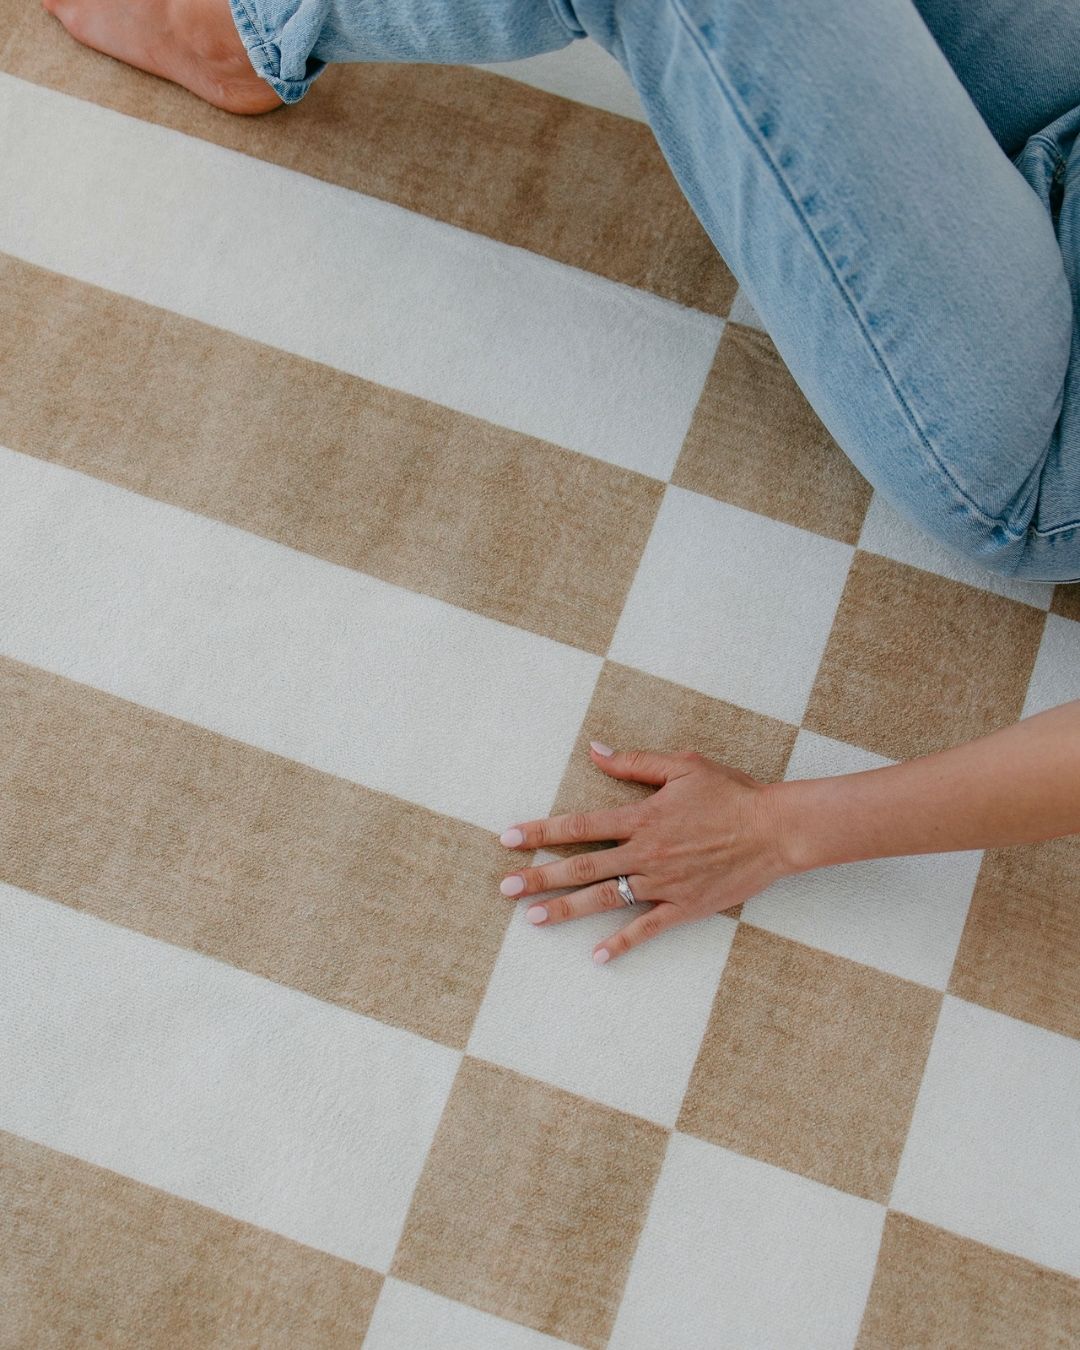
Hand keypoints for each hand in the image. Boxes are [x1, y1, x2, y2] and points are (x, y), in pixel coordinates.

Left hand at [497, 742, 794, 963]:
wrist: (776, 829)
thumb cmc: (732, 793)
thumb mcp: (683, 765)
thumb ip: (635, 762)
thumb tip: (595, 750)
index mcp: (641, 817)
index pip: (580, 825)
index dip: (542, 832)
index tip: (509, 838)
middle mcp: (645, 852)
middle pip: (582, 866)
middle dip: (539, 876)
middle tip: (505, 888)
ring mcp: (664, 882)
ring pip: (605, 898)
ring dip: (566, 909)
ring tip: (533, 919)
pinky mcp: (685, 906)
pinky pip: (647, 928)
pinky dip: (621, 943)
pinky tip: (596, 956)